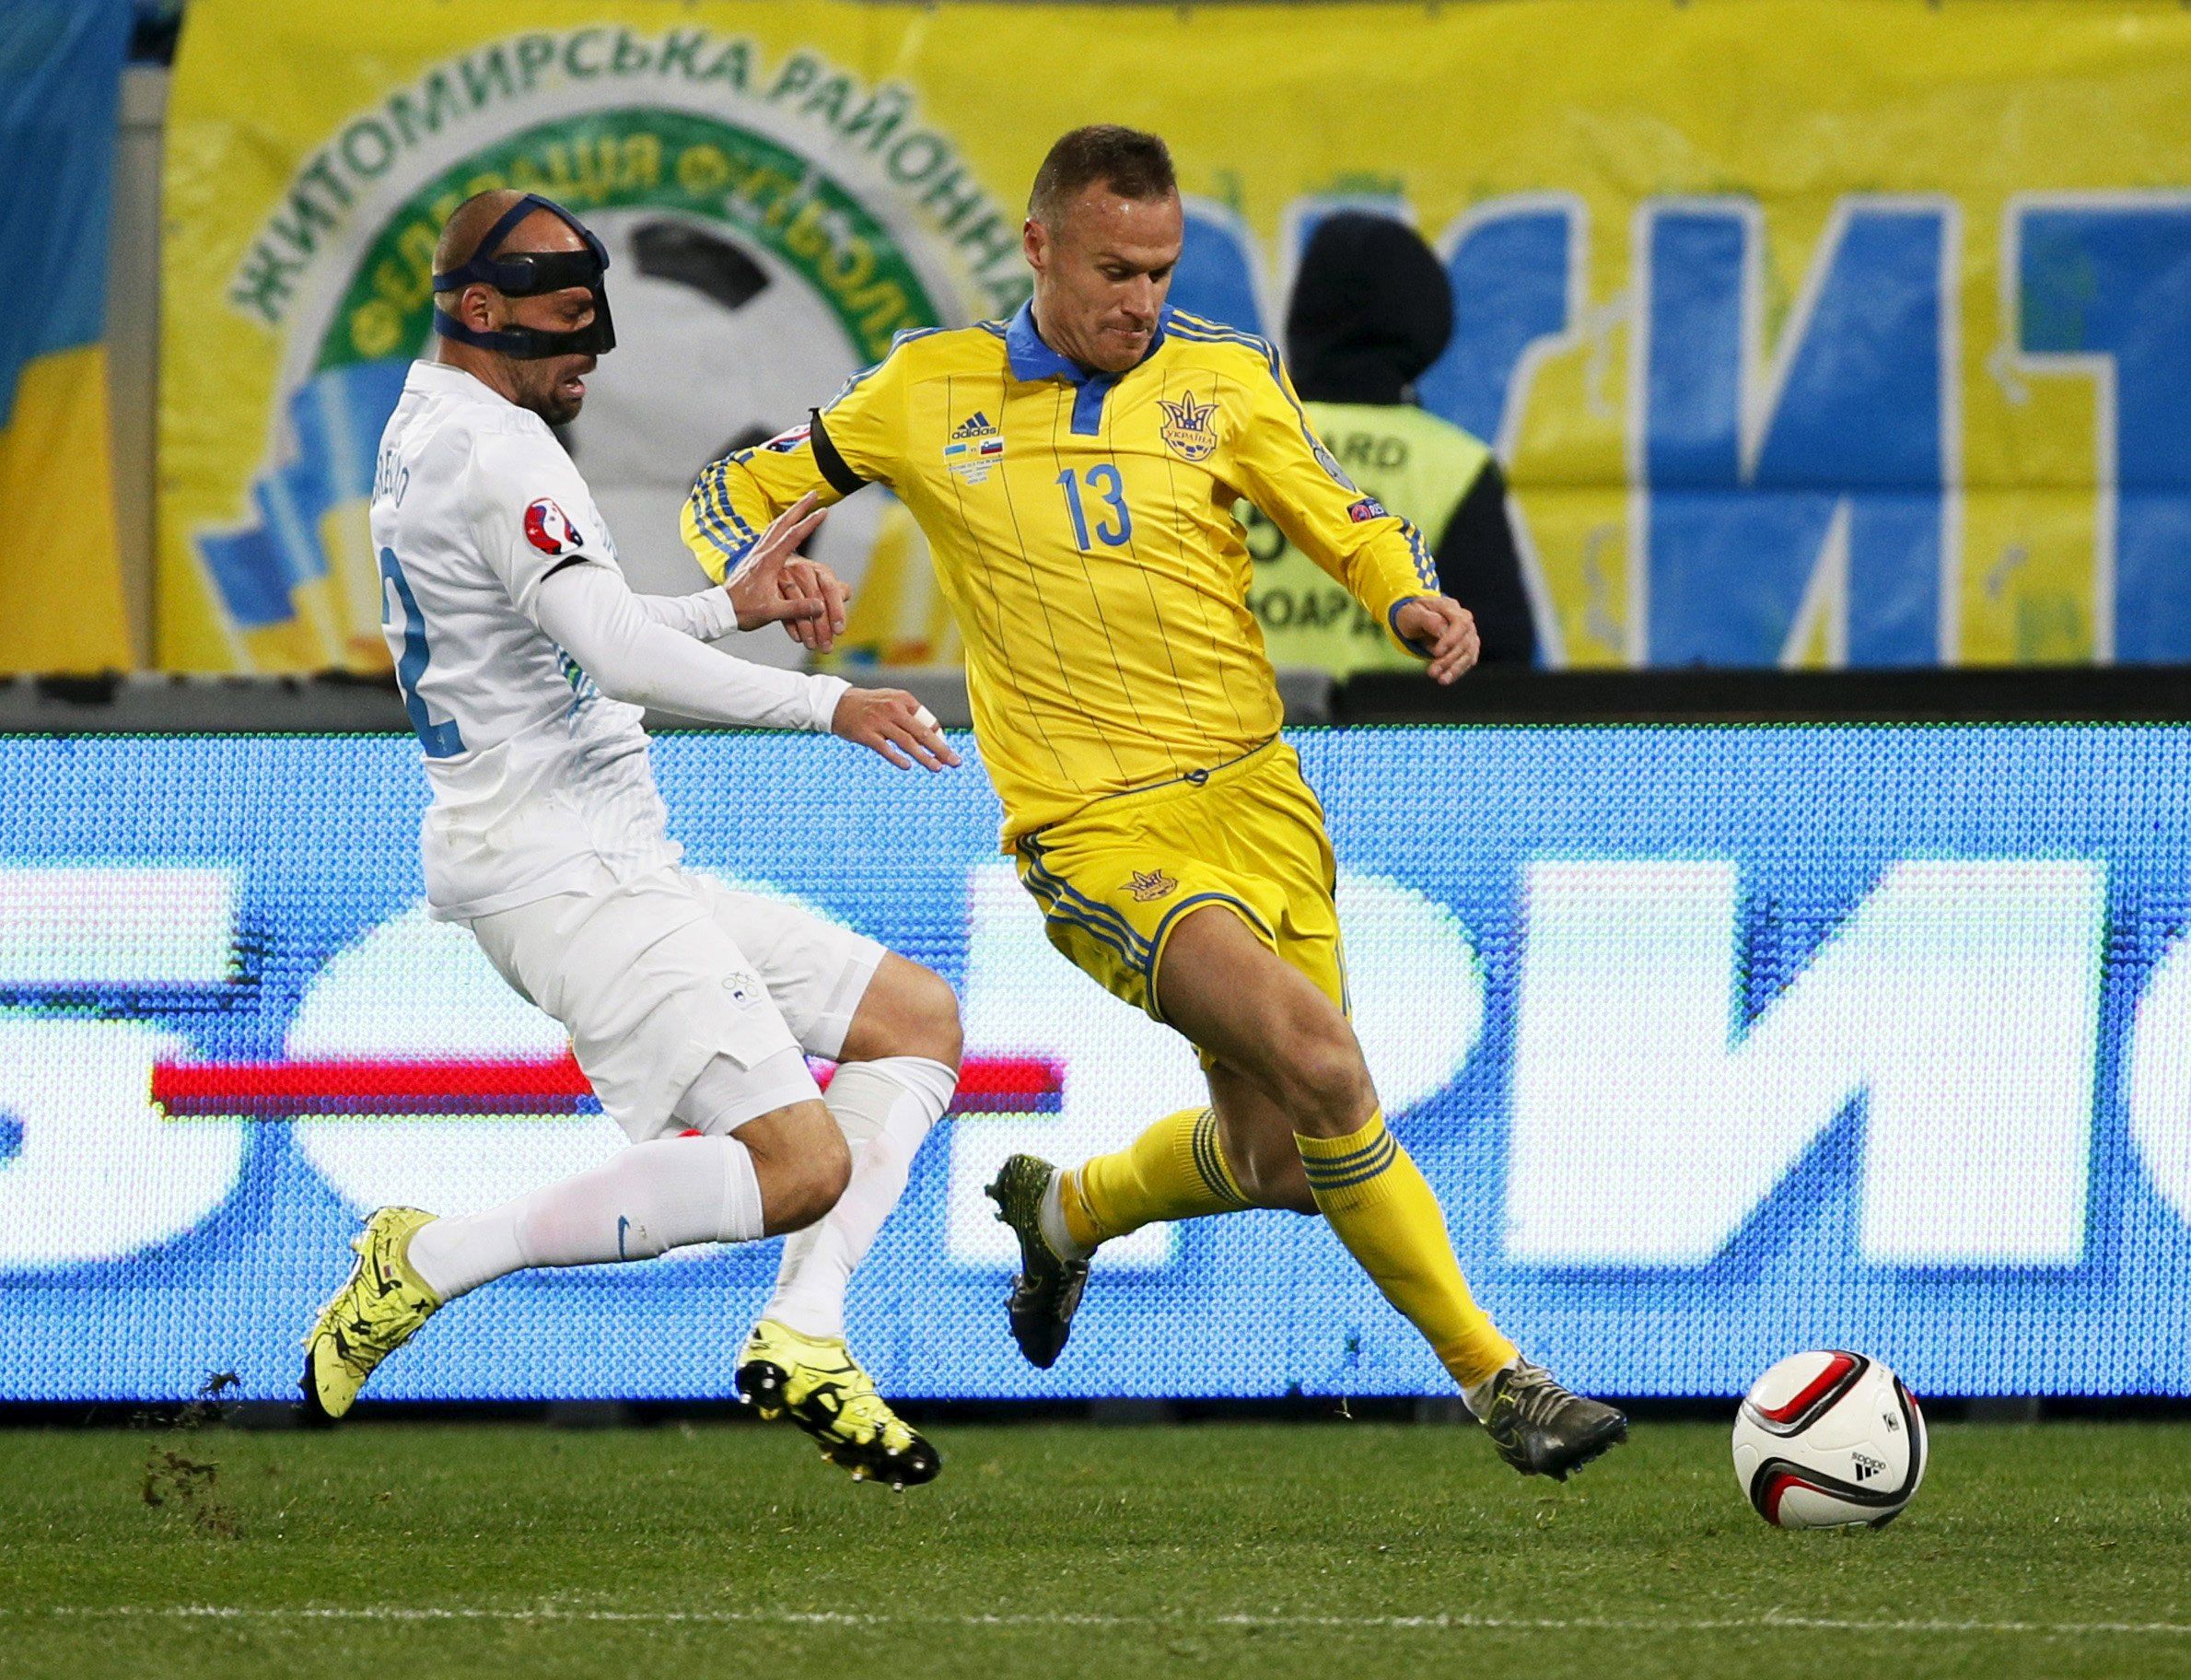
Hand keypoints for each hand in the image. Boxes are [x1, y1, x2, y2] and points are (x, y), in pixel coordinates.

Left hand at [725, 492, 849, 649]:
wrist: (721, 611)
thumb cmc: (744, 611)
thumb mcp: (771, 612)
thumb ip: (797, 609)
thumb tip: (820, 606)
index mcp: (768, 562)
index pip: (792, 536)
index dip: (809, 523)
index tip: (823, 511)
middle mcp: (761, 552)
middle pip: (782, 522)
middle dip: (800, 507)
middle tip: (813, 494)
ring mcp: (756, 553)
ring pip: (774, 525)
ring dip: (789, 512)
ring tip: (802, 503)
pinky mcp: (753, 557)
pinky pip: (768, 534)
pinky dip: (779, 524)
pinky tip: (783, 524)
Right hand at [831, 688, 961, 772]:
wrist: (836, 703)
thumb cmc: (869, 705)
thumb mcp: (891, 700)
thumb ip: (911, 714)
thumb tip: (934, 733)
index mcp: (903, 699)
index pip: (928, 721)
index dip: (939, 738)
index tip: (945, 752)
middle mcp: (894, 709)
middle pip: (923, 733)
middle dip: (941, 749)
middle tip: (955, 762)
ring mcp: (880, 722)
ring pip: (908, 743)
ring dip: (924, 757)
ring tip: (937, 768)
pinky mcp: (867, 734)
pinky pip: (886, 749)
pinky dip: (897, 758)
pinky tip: (908, 766)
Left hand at [1393, 595, 1480, 683]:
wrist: (1415, 619)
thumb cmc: (1412, 615)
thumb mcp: (1411, 614)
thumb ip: (1427, 619)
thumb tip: (1443, 630)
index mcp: (1451, 607)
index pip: (1461, 622)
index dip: (1452, 639)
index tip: (1436, 653)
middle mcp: (1465, 620)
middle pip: (1465, 641)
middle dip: (1449, 659)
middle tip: (1432, 672)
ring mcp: (1468, 633)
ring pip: (1469, 653)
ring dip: (1455, 669)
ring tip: (1441, 680)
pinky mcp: (1468, 647)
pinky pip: (1467, 660)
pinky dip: (1457, 671)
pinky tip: (1446, 679)